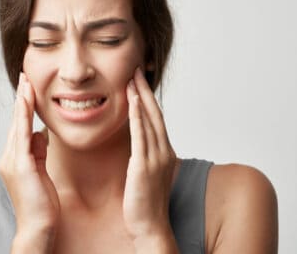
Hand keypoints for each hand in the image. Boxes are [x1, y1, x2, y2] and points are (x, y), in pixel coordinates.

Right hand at [0, 72, 59, 235]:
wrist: (38, 224)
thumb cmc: (41, 200)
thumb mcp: (41, 169)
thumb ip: (38, 150)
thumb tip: (39, 133)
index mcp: (16, 157)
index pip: (20, 125)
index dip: (24, 106)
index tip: (28, 87)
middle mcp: (10, 156)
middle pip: (16, 121)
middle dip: (22, 98)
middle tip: (26, 76)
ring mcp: (13, 161)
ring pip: (17, 125)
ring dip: (22, 102)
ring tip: (27, 83)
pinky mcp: (21, 166)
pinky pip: (22, 136)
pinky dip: (24, 118)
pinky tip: (27, 104)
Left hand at [123, 67, 177, 239]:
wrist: (150, 227)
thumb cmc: (146, 204)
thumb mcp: (148, 174)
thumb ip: (145, 157)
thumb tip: (138, 146)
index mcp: (165, 152)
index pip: (157, 119)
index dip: (149, 98)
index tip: (139, 81)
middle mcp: (164, 151)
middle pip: (155, 113)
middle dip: (145, 90)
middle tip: (136, 69)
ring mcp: (156, 158)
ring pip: (149, 120)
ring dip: (141, 97)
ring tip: (132, 78)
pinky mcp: (144, 166)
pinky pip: (141, 135)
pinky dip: (138, 116)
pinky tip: (133, 101)